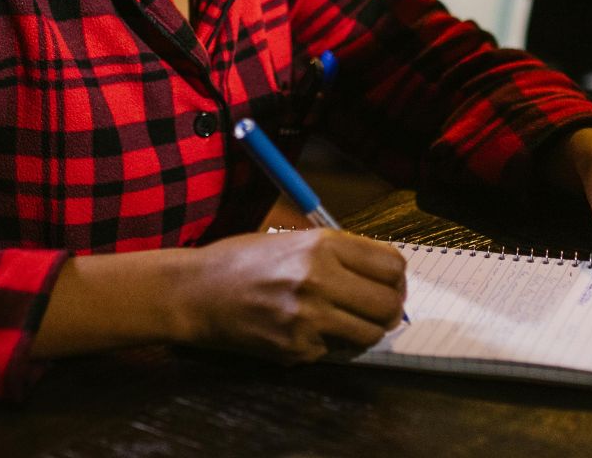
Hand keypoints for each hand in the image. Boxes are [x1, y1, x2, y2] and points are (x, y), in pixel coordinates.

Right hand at [182, 228, 407, 362]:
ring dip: (364, 330)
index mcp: (321, 245)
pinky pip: (334, 351)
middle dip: (389, 309)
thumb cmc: (241, 261)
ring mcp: (308, 317)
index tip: (390, 284)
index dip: (396, 278)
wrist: (195, 292)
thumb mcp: (293, 240)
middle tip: (379, 310)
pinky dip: (328, 344)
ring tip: (347, 322)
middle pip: (387, 303)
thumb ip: (338, 254)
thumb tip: (383, 274)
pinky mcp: (296, 348)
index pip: (390, 265)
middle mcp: (319, 279)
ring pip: (369, 334)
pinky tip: (307, 330)